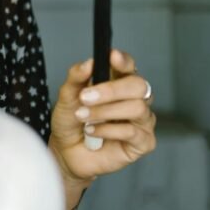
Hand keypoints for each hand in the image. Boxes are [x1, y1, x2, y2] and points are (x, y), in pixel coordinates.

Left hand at [48, 49, 156, 184]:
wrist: (66, 152)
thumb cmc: (71, 122)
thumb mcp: (66, 97)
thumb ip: (76, 78)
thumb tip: (88, 63)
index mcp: (119, 83)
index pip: (129, 67)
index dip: (124, 61)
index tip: (112, 56)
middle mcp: (136, 100)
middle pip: (139, 86)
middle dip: (111, 90)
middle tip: (85, 97)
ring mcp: (142, 121)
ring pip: (137, 108)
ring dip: (105, 112)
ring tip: (83, 117)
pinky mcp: (143, 142)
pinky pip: (132, 132)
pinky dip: (108, 130)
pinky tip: (92, 132)